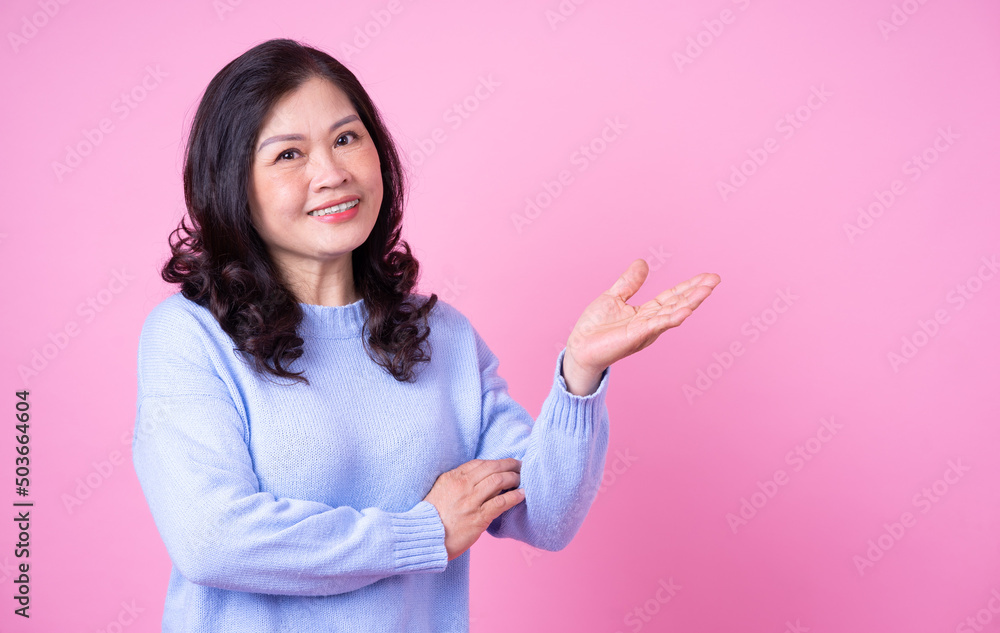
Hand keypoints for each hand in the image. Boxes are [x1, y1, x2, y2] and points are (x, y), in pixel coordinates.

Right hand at [422, 458, 524, 560]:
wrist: (423, 537)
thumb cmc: (431, 517)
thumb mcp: (440, 491)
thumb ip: (456, 482)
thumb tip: (478, 479)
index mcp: (452, 477)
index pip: (480, 463)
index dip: (497, 462)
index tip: (507, 463)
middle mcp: (462, 485)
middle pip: (492, 468)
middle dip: (510, 465)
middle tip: (521, 466)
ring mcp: (471, 501)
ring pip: (498, 481)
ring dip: (514, 478)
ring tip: (522, 479)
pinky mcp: (478, 518)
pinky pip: (501, 503)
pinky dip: (514, 496)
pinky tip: (522, 494)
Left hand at [565, 259, 721, 374]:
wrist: (579, 347)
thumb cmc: (594, 327)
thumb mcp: (614, 297)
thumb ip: (630, 282)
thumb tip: (643, 262)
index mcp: (646, 312)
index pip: (673, 296)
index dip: (689, 286)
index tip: (707, 276)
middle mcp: (651, 322)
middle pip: (678, 304)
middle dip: (697, 292)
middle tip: (715, 279)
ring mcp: (645, 330)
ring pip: (673, 314)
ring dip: (691, 302)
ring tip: (708, 290)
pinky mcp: (636, 336)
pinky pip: (658, 325)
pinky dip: (672, 318)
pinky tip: (686, 311)